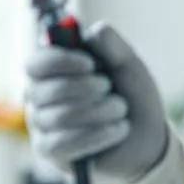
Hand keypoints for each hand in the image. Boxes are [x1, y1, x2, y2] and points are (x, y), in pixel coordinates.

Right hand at [23, 22, 183, 183]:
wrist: (147, 138)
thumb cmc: (132, 97)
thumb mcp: (129, 66)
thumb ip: (113, 45)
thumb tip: (95, 31)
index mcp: (53, 71)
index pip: (36, 64)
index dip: (59, 62)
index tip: (90, 64)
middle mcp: (40, 97)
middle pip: (45, 91)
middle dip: (86, 90)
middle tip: (111, 91)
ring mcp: (42, 126)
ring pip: (59, 118)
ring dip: (99, 112)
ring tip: (120, 110)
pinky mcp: (50, 152)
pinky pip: (63, 143)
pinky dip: (97, 135)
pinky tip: (117, 130)